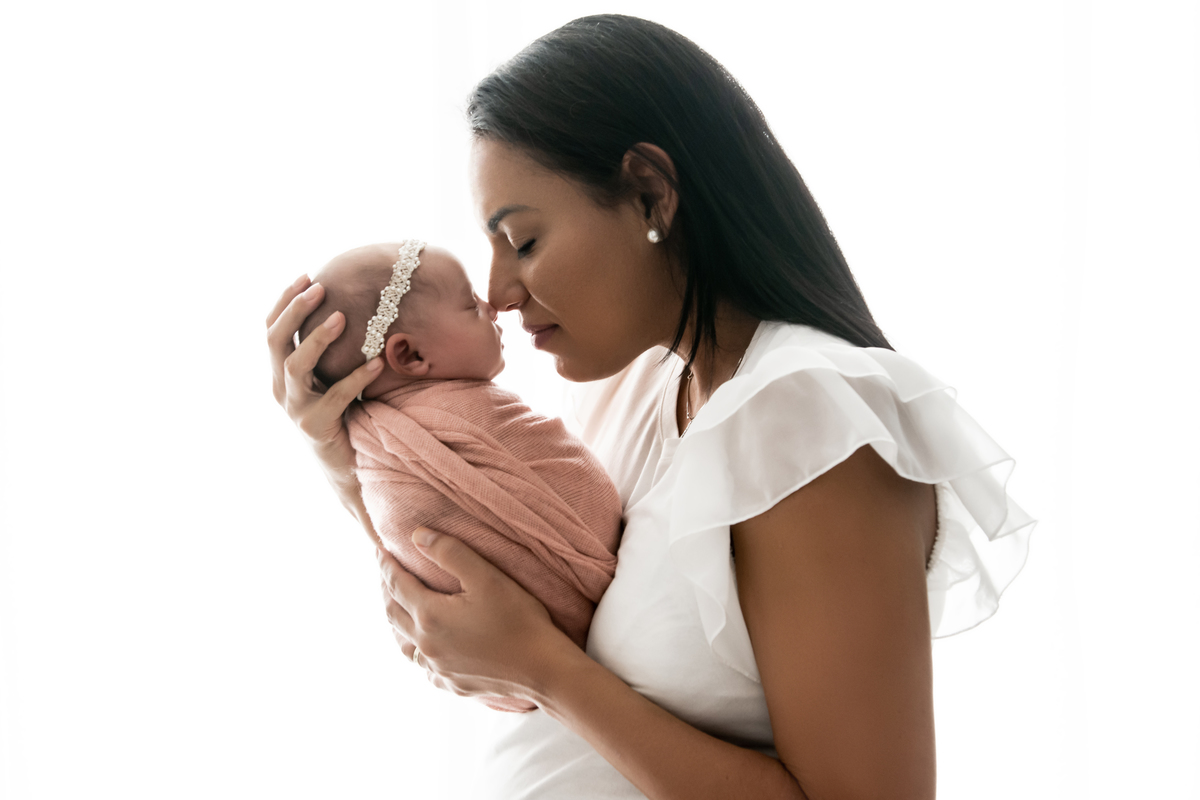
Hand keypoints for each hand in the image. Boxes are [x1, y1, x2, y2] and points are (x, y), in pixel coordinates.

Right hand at [265, 274, 383, 476]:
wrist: (345, 464)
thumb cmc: (342, 414)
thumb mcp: (328, 379)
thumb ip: (328, 353)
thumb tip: (348, 307)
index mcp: (280, 375)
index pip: (270, 330)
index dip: (284, 302)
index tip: (306, 276)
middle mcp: (281, 389)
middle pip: (274, 341)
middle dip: (295, 310)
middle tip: (320, 287)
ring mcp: (295, 409)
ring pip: (295, 365)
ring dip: (317, 338)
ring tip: (343, 318)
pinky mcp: (315, 426)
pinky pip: (336, 396)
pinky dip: (357, 377)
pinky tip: (377, 362)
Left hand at [380, 527, 575, 703]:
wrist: (543, 669)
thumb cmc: (519, 619)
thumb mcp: (486, 577)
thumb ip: (450, 553)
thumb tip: (417, 536)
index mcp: (430, 615)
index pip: (397, 584)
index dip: (386, 565)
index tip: (379, 550)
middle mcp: (426, 644)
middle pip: (393, 614)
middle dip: (386, 590)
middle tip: (385, 574)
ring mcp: (438, 668)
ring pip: (403, 644)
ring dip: (396, 622)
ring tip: (397, 608)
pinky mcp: (451, 683)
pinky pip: (423, 665)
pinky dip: (416, 649)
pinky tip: (424, 646)